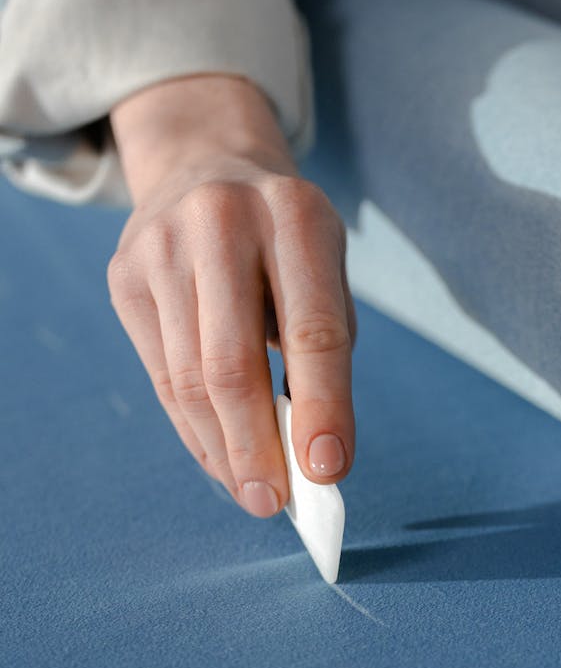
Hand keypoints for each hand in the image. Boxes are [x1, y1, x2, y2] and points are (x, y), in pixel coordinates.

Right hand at [107, 73, 355, 516]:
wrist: (205, 165)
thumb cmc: (284, 237)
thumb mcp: (323, 265)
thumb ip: (322, 348)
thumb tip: (307, 453)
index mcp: (296, 215)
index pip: (312, 328)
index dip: (322, 407)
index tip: (328, 471)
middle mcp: (222, 222)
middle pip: (232, 364)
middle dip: (256, 446)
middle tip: (274, 502)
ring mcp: (161, 247)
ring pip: (188, 379)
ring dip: (222, 448)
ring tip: (251, 489)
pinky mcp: (124, 276)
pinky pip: (160, 374)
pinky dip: (193, 427)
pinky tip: (219, 453)